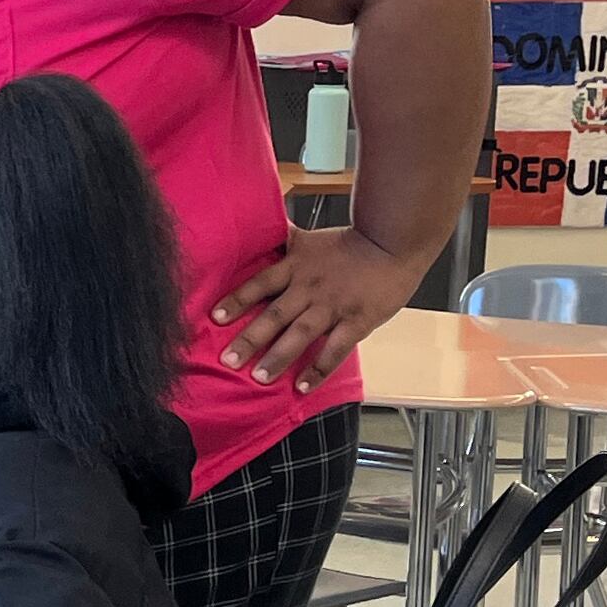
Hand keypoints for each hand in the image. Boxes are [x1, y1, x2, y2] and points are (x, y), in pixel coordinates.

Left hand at [210, 224, 429, 395]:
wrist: (392, 243)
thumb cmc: (349, 244)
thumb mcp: (309, 239)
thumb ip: (283, 239)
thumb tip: (257, 220)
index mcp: (295, 267)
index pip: (259, 283)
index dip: (237, 299)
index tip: (214, 317)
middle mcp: (308, 288)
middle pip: (274, 314)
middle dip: (250, 338)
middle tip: (228, 361)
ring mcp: (332, 306)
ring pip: (301, 334)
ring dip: (279, 356)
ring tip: (259, 377)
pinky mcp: (357, 321)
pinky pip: (335, 349)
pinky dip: (319, 369)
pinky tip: (304, 386)